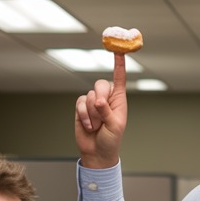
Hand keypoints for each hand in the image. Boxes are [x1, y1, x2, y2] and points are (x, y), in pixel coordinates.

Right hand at [74, 53, 127, 168]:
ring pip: (89, 95)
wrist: (96, 151)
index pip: (119, 78)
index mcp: (119, 99)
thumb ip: (106, 111)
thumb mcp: (114, 126)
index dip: (119, 63)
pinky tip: (89, 125)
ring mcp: (93, 102)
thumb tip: (98, 100)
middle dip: (100, 99)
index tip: (119, 49)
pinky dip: (84, 115)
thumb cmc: (111, 139)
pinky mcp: (81, 107)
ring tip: (96, 125)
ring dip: (92, 113)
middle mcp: (106, 98)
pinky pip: (80, 102)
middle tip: (101, 112)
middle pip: (100, 84)